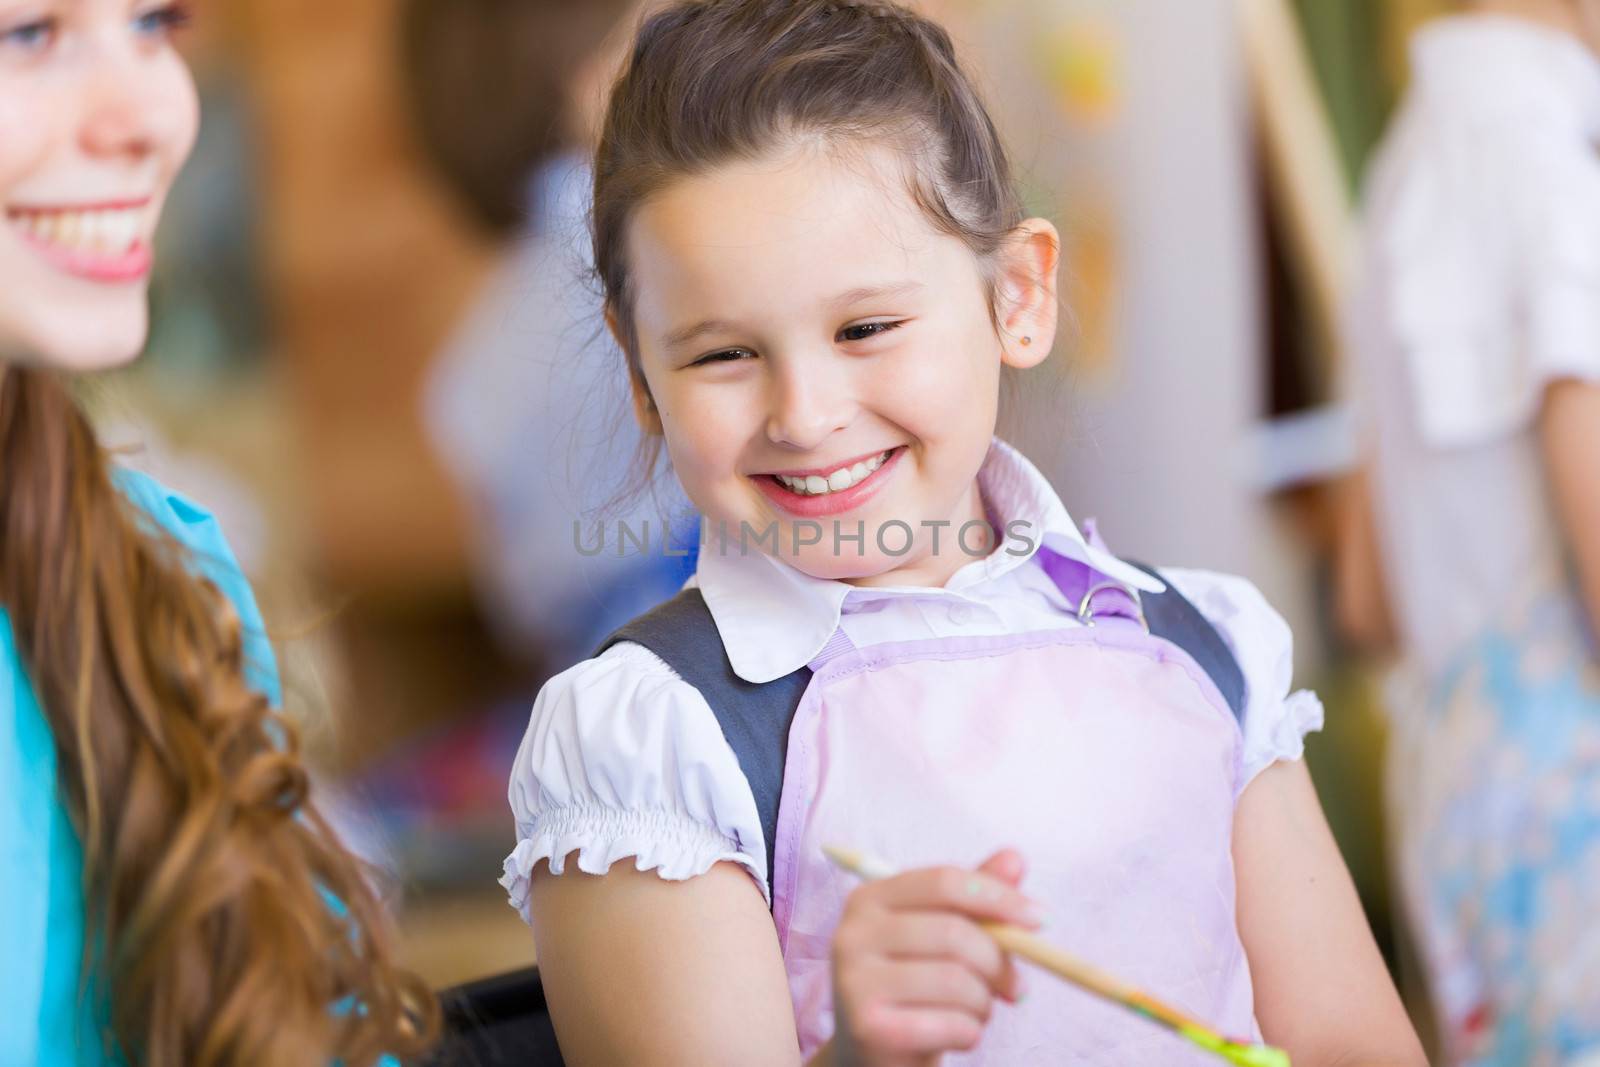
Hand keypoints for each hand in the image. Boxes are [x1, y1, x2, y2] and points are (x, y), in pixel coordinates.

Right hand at [827, 849, 1037, 1066]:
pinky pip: (950, 1024)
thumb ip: (974, 898)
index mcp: (869, 899)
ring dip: (984, 1002)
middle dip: (998, 962)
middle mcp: (852, 934)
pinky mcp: (870, 1028)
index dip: (997, 896)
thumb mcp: (941, 935)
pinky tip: (959, 1033)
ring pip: (957, 981)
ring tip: (976, 1011)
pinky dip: (971, 1032)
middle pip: (954, 932)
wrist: (875, 1054)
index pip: (943, 882)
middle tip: (1015, 986)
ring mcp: (855, 982)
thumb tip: (1015, 858)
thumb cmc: (915, 988)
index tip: (1039, 918)